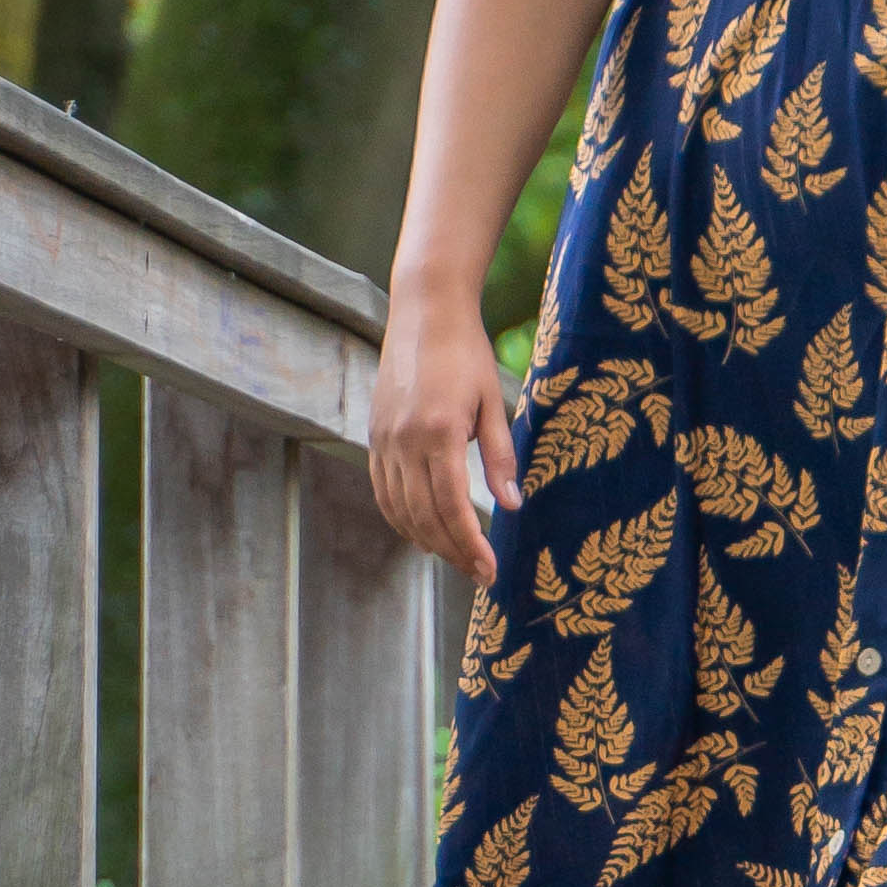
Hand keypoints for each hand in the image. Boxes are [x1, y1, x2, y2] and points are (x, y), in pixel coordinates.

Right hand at [370, 285, 522, 588]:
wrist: (424, 312)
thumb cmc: (466, 353)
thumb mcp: (493, 401)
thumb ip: (500, 456)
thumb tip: (512, 505)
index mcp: (438, 433)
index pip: (452, 507)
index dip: (470, 544)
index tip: (489, 570)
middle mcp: (404, 442)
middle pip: (424, 516)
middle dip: (453, 551)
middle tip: (479, 574)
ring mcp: (384, 440)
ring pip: (399, 509)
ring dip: (426, 540)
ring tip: (455, 558)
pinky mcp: (375, 436)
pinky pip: (383, 490)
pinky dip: (401, 518)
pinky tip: (422, 531)